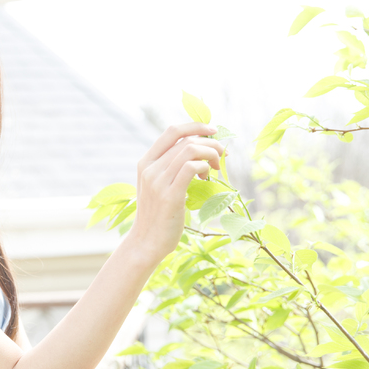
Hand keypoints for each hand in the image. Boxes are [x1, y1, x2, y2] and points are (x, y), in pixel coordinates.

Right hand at [130, 123, 223, 262]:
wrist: (146, 242)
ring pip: (191, 150)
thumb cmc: (158, 215)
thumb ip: (169, 168)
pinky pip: (191, 167)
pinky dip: (204, 167)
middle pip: (186, 140)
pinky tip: (206, 178)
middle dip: (211, 143)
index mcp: (145, 162)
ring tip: (215, 168)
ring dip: (211, 155)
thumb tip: (196, 150)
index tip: (213, 131)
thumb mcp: (157, 186)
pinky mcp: (169, 195)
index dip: (195, 126)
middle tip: (223, 156)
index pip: (172, 131)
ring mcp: (158, 181)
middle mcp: (149, 168)